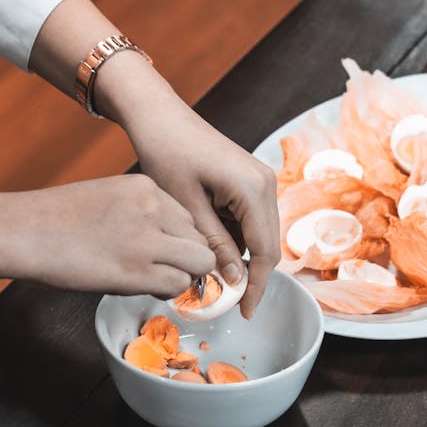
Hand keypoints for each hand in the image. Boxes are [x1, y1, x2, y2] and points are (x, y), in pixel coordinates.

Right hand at [5, 174, 215, 297]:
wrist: (21, 231)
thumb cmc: (54, 219)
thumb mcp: (107, 196)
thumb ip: (140, 212)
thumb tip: (165, 240)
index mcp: (144, 187)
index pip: (188, 217)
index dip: (179, 240)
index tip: (163, 252)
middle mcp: (152, 208)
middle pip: (200, 239)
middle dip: (188, 259)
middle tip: (165, 271)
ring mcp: (146, 239)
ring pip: (199, 262)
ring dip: (183, 276)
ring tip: (156, 280)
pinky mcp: (135, 270)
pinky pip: (177, 284)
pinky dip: (168, 291)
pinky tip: (146, 288)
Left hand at [28, 0, 279, 314]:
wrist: (159, 115)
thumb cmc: (167, 152)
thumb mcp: (185, 206)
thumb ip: (212, 244)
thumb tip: (232, 282)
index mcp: (253, 188)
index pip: (263, 251)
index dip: (256, 286)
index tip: (245, 311)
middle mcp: (265, 182)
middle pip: (267, 244)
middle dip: (251, 275)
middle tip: (229, 303)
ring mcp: (259, 179)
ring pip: (259, 234)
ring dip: (241, 258)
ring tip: (215, 281)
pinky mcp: (249, 179)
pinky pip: (250, 219)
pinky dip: (235, 239)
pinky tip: (213, 251)